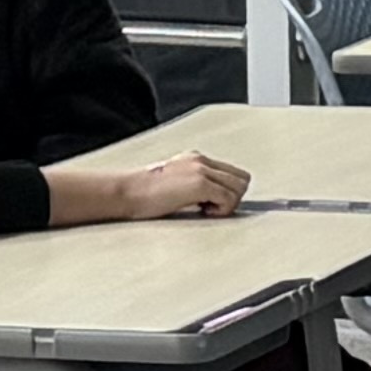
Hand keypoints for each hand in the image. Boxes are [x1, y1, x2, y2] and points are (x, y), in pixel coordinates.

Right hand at [109, 147, 242, 220]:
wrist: (127, 191)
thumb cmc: (143, 193)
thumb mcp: (173, 181)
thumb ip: (193, 182)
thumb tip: (212, 199)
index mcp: (195, 158)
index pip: (232, 172)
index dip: (228, 192)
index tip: (210, 204)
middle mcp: (201, 160)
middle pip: (243, 179)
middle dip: (232, 197)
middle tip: (211, 208)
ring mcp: (201, 170)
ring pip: (239, 188)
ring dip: (227, 204)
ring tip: (205, 210)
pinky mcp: (199, 184)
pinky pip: (229, 199)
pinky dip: (221, 210)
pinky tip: (201, 212)